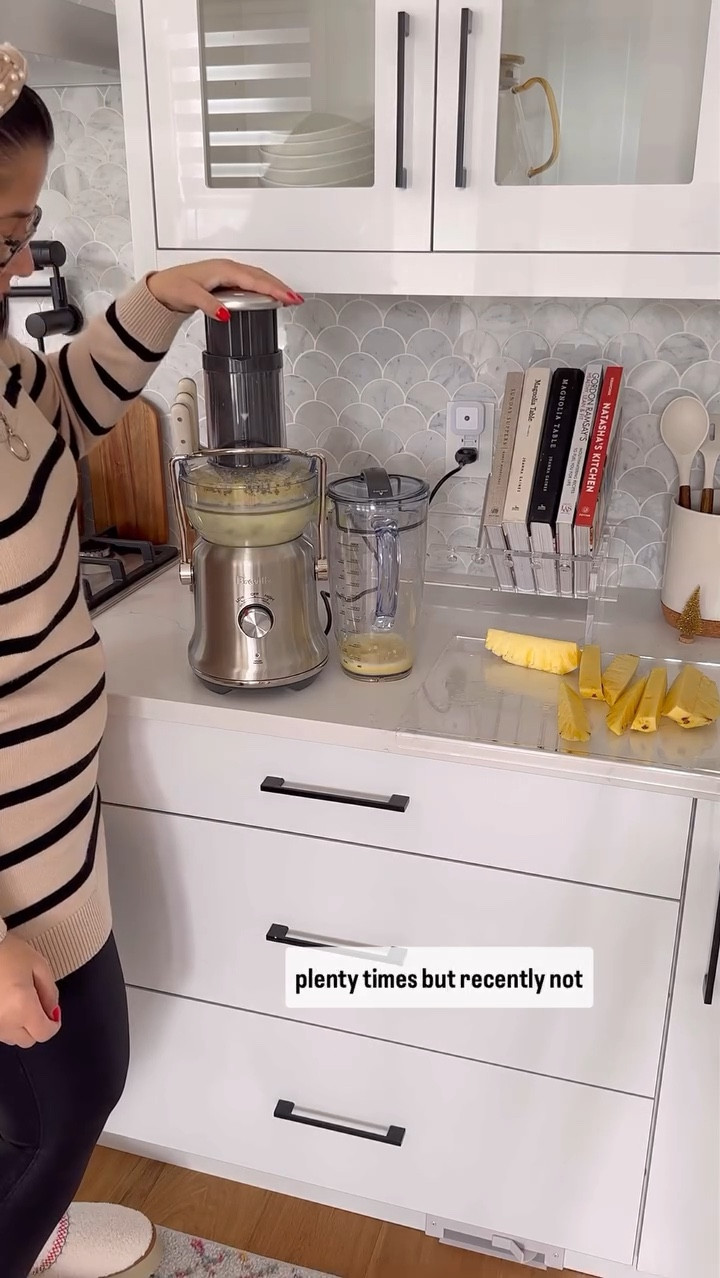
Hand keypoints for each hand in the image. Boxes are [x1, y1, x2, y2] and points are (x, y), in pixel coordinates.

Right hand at [0, 934, 60, 1048]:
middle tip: (36, 1004)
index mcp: (22, 1006)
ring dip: (19, 1026)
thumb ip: (50, 991)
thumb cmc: (6, 951)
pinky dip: (5, 1022)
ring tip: (17, 1001)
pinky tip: (5, 1003)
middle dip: (36, 1026)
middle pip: (28, 1040)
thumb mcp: (38, 965)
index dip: (53, 1024)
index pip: (44, 1033)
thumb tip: (53, 1010)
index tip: (53, 1014)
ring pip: (11, 1037)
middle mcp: (4, 1021)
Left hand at [146, 259, 302, 318]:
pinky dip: (264, 288)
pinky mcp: (227, 280)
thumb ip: (210, 305)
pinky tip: (269, 296)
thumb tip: (226, 314)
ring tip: (289, 297)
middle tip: (296, 299)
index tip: (288, 296)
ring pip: (258, 278)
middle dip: (280, 286)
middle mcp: (228, 268)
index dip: (273, 289)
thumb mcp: (191, 296)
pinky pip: (251, 281)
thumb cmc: (174, 286)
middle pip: (261, 276)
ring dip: (274, 286)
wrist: (163, 287)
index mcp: (224, 269)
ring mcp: (228, 273)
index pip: (255, 280)